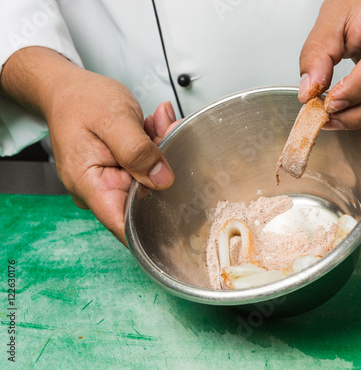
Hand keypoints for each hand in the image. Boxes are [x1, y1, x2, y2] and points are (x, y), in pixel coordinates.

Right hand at [0, 47, 179, 244]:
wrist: (66, 89)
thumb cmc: (80, 100)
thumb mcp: (114, 119)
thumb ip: (138, 150)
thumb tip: (163, 180)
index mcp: (90, 184)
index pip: (124, 226)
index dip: (154, 227)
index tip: (181, 212)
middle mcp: (99, 190)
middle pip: (144, 197)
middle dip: (164, 170)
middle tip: (168, 131)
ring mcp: (110, 182)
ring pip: (150, 181)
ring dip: (160, 153)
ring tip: (158, 123)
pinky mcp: (120, 173)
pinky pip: (146, 168)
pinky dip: (155, 148)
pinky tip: (153, 127)